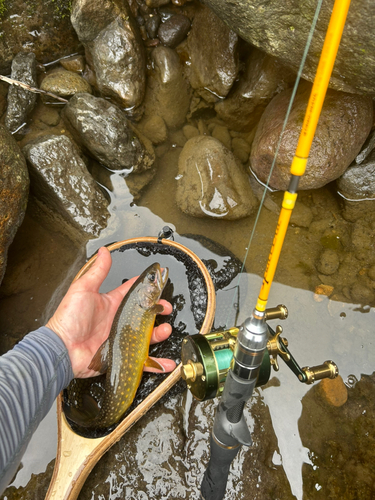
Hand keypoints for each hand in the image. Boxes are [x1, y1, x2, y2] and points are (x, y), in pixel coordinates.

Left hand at [46, 246, 175, 377]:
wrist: (61, 349)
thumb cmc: (69, 318)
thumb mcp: (83, 289)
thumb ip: (97, 271)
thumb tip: (104, 251)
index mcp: (111, 303)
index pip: (133, 292)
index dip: (146, 287)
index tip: (159, 282)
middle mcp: (118, 320)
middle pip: (145, 314)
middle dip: (159, 309)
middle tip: (166, 308)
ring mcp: (121, 339)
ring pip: (147, 335)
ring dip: (160, 332)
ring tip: (166, 329)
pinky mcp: (122, 356)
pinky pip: (142, 360)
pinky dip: (157, 363)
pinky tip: (168, 362)